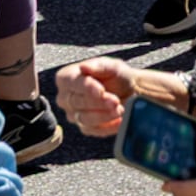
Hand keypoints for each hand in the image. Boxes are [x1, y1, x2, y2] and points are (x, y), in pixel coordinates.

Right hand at [54, 56, 182, 139]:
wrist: (130, 91)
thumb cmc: (117, 76)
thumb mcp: (112, 66)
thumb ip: (99, 66)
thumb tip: (84, 67)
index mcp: (67, 78)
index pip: (71, 82)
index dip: (86, 87)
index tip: (101, 90)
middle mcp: (65, 98)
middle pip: (77, 102)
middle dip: (98, 102)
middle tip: (115, 101)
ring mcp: (73, 114)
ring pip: (83, 118)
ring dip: (104, 115)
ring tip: (120, 110)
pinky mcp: (85, 128)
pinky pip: (93, 130)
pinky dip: (108, 126)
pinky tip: (120, 120)